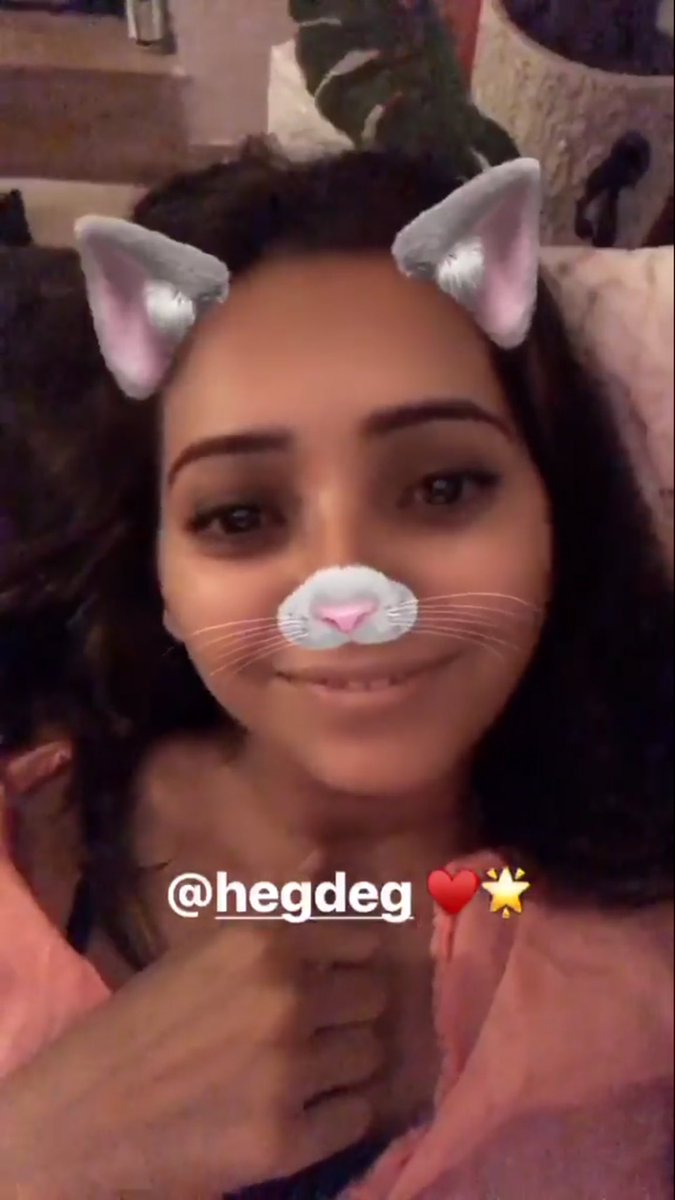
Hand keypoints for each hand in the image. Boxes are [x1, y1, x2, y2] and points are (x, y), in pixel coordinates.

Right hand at [0, 913, 385, 1197]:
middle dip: (348, 1015)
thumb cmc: (144, 1022)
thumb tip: (324, 858)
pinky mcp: (284, 1140)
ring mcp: (287, 1072)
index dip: (350, 965)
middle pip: (374, 1000)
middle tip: (313, 1031)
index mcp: (264, 944)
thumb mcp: (203, 948)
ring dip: (343, 1066)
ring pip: (369, 1057)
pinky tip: (297, 1111)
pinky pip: (355, 1117)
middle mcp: (285, 1000)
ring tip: (302, 1073)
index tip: (334, 982)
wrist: (83, 1115)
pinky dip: (333, 1116)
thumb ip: (273, 905)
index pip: (364, 944)